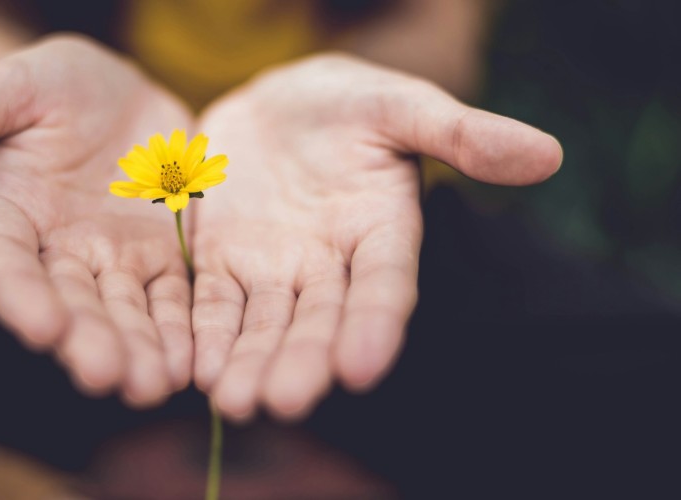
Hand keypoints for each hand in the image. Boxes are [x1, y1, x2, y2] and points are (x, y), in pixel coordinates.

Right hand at [0, 35, 193, 406]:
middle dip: (88, 340)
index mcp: (7, 217)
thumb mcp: (7, 88)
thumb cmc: (49, 86)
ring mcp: (111, 260)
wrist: (115, 93)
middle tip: (108, 376)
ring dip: (139, 349)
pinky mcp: (160, 257)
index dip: (20, 296)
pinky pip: (172, 298)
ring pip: (124, 312)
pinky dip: (181, 330)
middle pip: (70, 304)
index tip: (42, 328)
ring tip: (154, 384)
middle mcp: (56, 253)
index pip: (4, 264)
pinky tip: (192, 361)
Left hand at [191, 54, 561, 420]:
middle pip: (318, 320)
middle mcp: (330, 265)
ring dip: (249, 362)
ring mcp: (274, 268)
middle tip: (284, 401)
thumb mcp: (401, 106)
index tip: (362, 367)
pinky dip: (206, 334)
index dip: (375, 325)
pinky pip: (213, 303)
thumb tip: (547, 155)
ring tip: (234, 402)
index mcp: (382, 232)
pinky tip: (196, 368)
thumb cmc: (349, 103)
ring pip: (264, 324)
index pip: (384, 286)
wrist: (277, 103)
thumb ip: (461, 133)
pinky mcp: (223, 262)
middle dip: (302, 361)